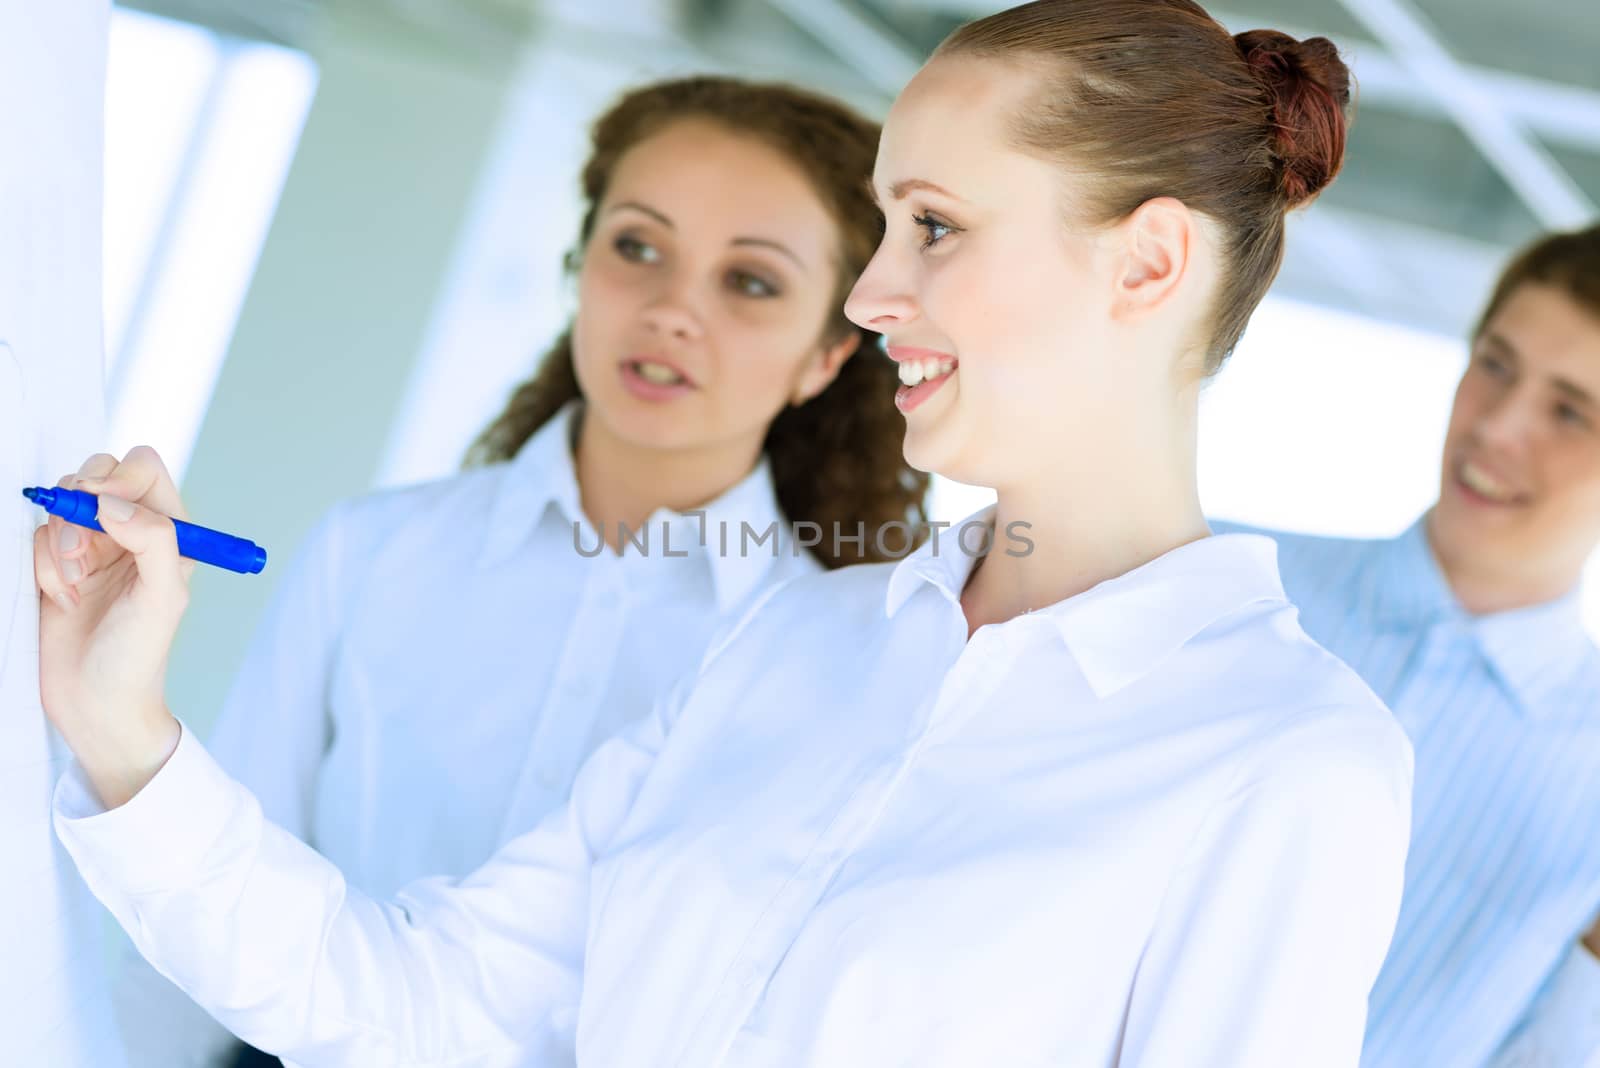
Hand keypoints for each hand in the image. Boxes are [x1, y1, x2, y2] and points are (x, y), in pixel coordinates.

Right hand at [35, 447, 190, 807]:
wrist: (94, 702)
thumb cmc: (139, 655)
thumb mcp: (164, 597)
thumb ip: (154, 540)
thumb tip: (113, 503)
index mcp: (169, 531)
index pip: (144, 469)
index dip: (120, 475)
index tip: (99, 502)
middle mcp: (131, 531)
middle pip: (97, 475)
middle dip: (79, 508)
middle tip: (81, 553)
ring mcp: (91, 545)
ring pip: (61, 506)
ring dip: (62, 545)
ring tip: (76, 587)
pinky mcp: (55, 563)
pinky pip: (38, 537)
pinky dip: (44, 565)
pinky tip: (64, 599)